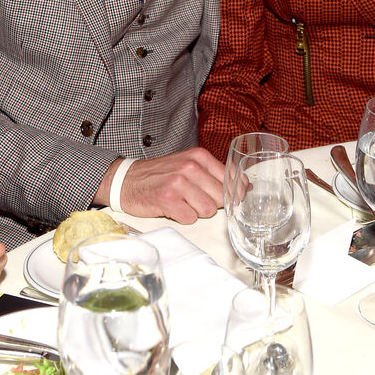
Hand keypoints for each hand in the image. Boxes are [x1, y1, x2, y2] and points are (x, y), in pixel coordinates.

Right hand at [110, 148, 224, 223]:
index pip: (232, 178)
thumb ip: (216, 174)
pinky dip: (183, 217)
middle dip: (212, 203)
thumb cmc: (162, 175)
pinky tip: (173, 208)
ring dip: (197, 211)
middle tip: (196, 200)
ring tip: (183, 202)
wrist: (127, 180)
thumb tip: (247, 186)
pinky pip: (190, 218)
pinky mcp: (167, 199)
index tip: (232, 199)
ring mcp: (179, 182)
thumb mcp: (189, 165)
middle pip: (221, 197)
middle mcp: (190, 167)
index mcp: (199, 156)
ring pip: (208, 210)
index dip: (235, 193)